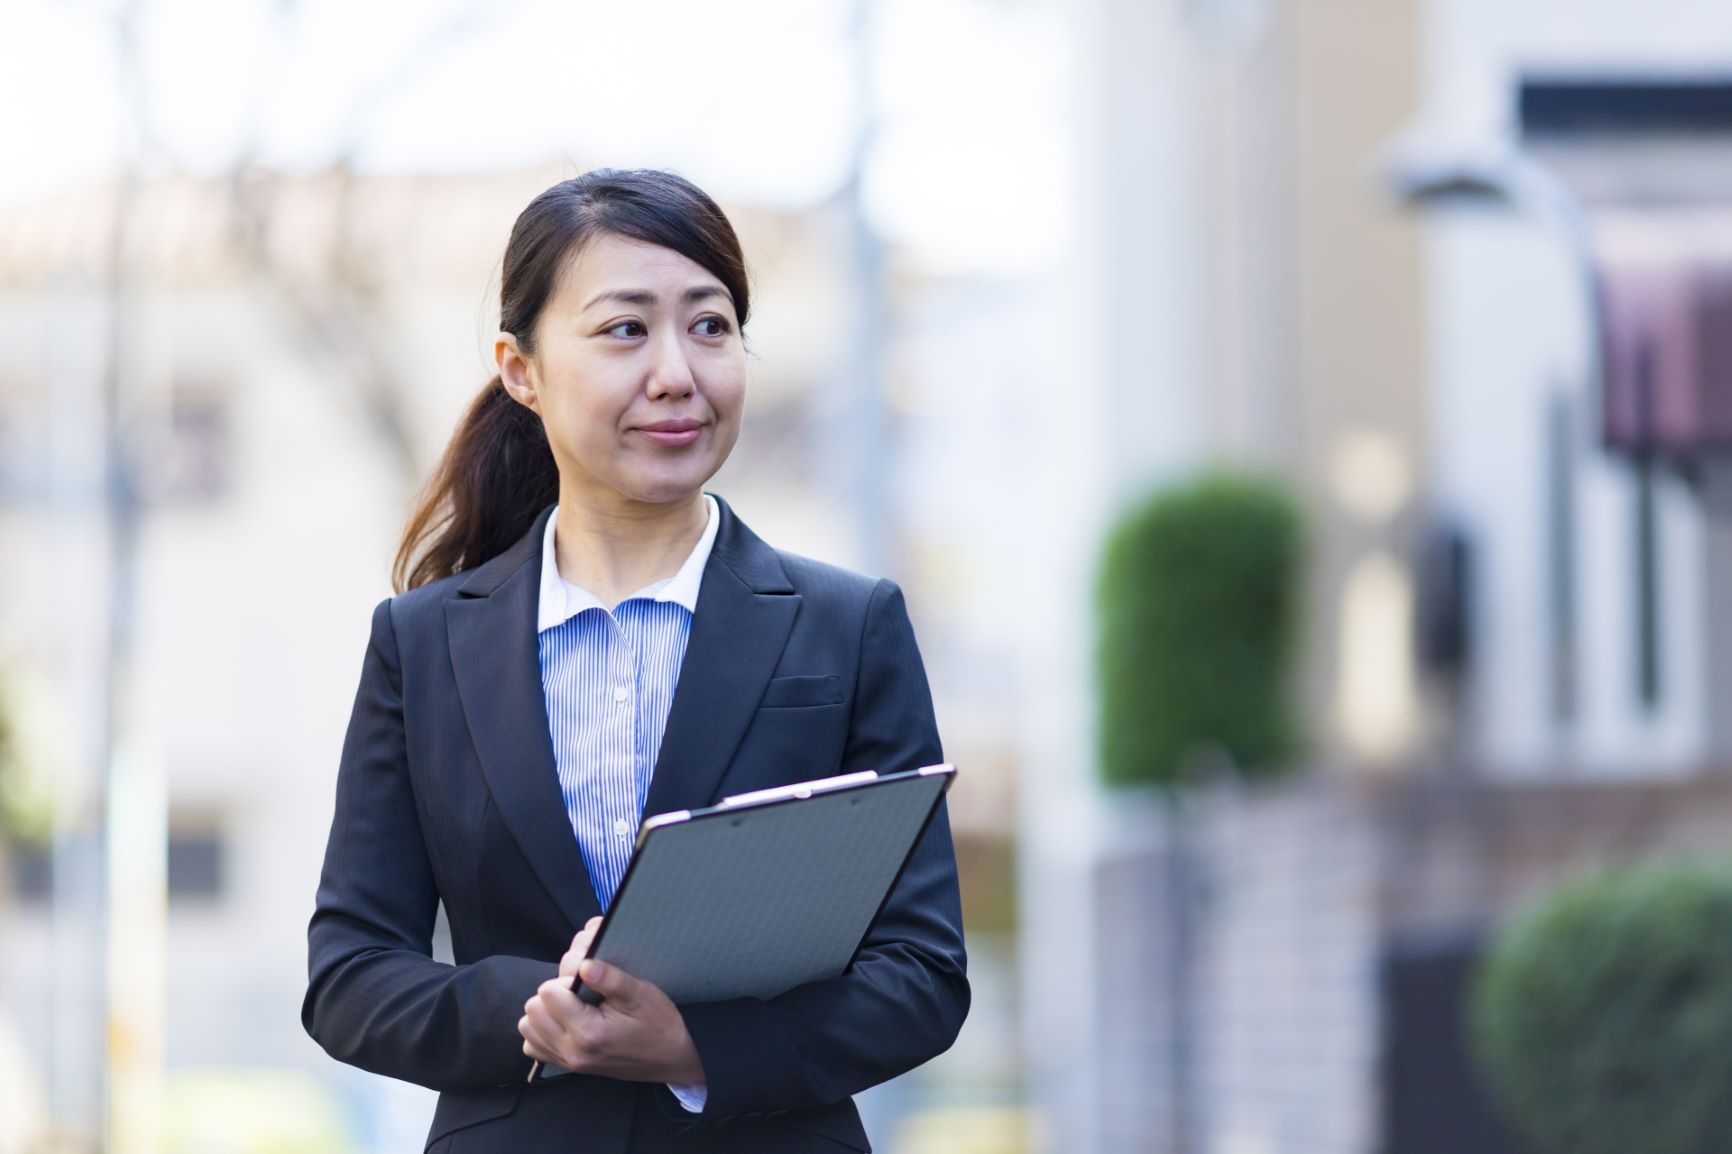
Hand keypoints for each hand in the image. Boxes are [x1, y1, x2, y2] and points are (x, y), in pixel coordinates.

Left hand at [519, 921, 705, 1085]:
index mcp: (589, 1032)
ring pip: (528, 1028)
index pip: (548, 994)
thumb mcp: (642, 994)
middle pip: (533, 1010)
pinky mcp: (568, 1066)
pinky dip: (543, 1030)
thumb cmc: (659, 1023)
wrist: (672, 1058)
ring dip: (544, 1011)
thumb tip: (584, 964)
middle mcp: (572, 1051)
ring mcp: (568, 1062)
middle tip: (578, 992)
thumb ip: (610, 978)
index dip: (565, 979)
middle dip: (552, 993)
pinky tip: (565, 1021)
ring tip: (570, 1005)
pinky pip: (534, 1045)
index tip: (585, 981)